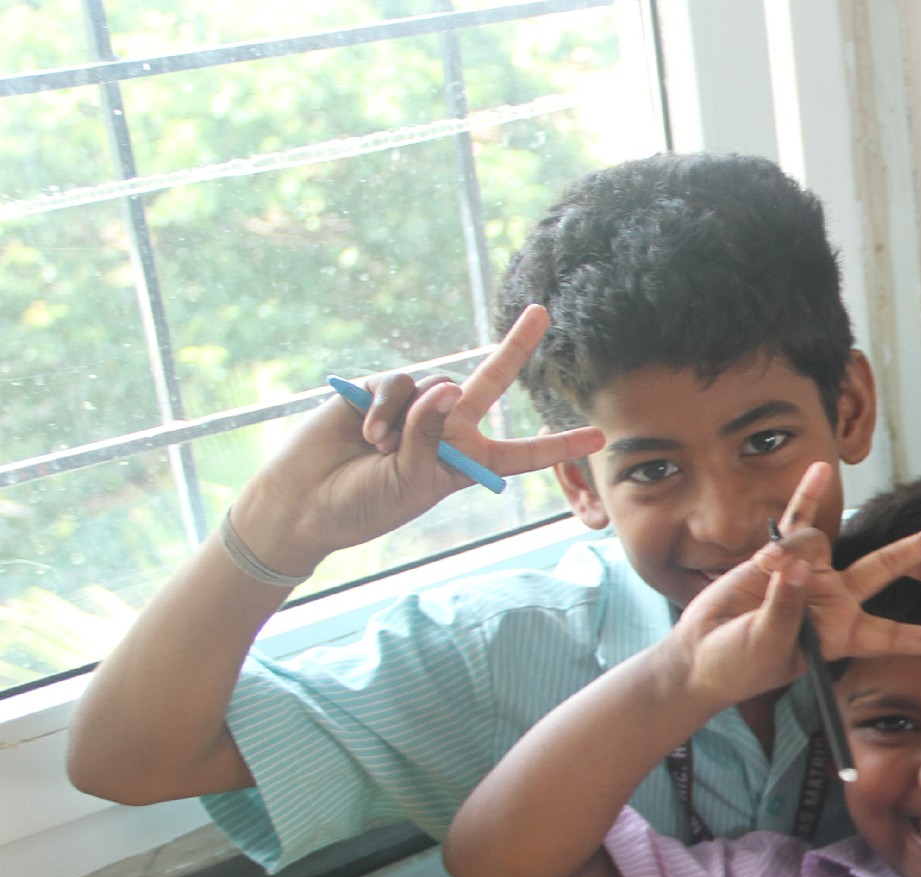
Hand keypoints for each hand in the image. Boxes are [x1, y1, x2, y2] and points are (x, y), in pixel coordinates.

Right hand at [229, 305, 603, 574]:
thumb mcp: (411, 483)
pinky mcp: (378, 391)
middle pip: (488, 383)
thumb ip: (431, 438)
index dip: (556, 445)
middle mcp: (446, 430)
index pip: (520, 454)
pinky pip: (399, 384)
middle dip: (515, 347)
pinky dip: (385, 408)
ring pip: (434, 384)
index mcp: (466, 464)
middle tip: (542, 313)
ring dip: (411, 417)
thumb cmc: (365, 503)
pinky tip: (367, 433)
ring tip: (381, 448)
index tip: (597, 436)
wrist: (306, 501)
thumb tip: (446, 387)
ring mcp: (414, 408)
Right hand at [662, 467, 920, 704]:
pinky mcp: (782, 554)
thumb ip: (785, 609)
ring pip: (822, 543)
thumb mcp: (767, 646)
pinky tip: (819, 471)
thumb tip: (797, 568)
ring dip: (794, 550)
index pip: (891, 636)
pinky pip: (798, 518)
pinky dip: (807, 495)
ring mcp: (812, 574)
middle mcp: (835, 600)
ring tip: (766, 570)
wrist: (705, 652)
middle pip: (887, 569)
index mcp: (842, 634)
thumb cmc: (741, 663)